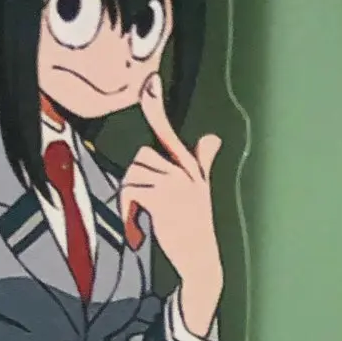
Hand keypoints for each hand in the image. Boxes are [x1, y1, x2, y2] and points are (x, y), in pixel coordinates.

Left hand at [119, 74, 222, 335]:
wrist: (200, 259)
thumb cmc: (196, 226)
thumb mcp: (201, 191)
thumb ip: (203, 161)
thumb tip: (213, 137)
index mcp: (191, 167)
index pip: (169, 133)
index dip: (157, 107)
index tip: (150, 81)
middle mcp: (184, 171)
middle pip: (141, 156)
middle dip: (135, 179)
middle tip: (139, 204)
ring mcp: (174, 184)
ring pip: (134, 174)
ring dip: (129, 197)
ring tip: (139, 216)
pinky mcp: (162, 199)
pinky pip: (131, 192)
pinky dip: (128, 210)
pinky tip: (137, 226)